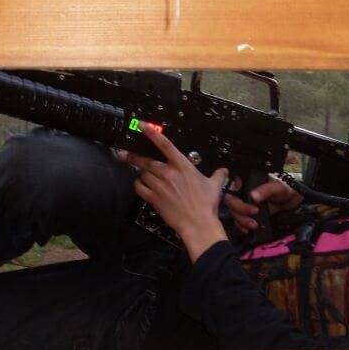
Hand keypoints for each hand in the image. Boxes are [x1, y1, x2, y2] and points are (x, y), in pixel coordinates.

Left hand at [117, 124, 228, 261]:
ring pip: (142, 173)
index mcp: (182, 166)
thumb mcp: (215, 186)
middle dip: (133, 156)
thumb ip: (218, 175)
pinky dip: (138, 185)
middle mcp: (168, 173)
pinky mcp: (153, 199)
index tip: (141, 125)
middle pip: (146, 160)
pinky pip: (139, 187)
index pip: (165, 144)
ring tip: (142, 174)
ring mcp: (159, 186)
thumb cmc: (206, 204)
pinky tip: (141, 185)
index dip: (151, 133)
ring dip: (141, 173)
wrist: (198, 223)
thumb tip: (224, 170)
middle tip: (124, 153)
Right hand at [225, 177, 303, 234]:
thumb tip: (253, 196)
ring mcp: (244, 204)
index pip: (233, 186)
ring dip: (241, 220)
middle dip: (239, 209)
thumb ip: (266, 190)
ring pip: (234, 212)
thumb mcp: (277, 187)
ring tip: (253, 225)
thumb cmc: (284, 190)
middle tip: (253, 213)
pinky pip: (238, 221)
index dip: (234, 194)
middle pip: (231, 201)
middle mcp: (243, 192)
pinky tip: (248, 229)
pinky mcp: (247, 215)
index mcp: (248, 181)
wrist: (291, 203)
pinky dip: (241, 226)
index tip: (244, 201)